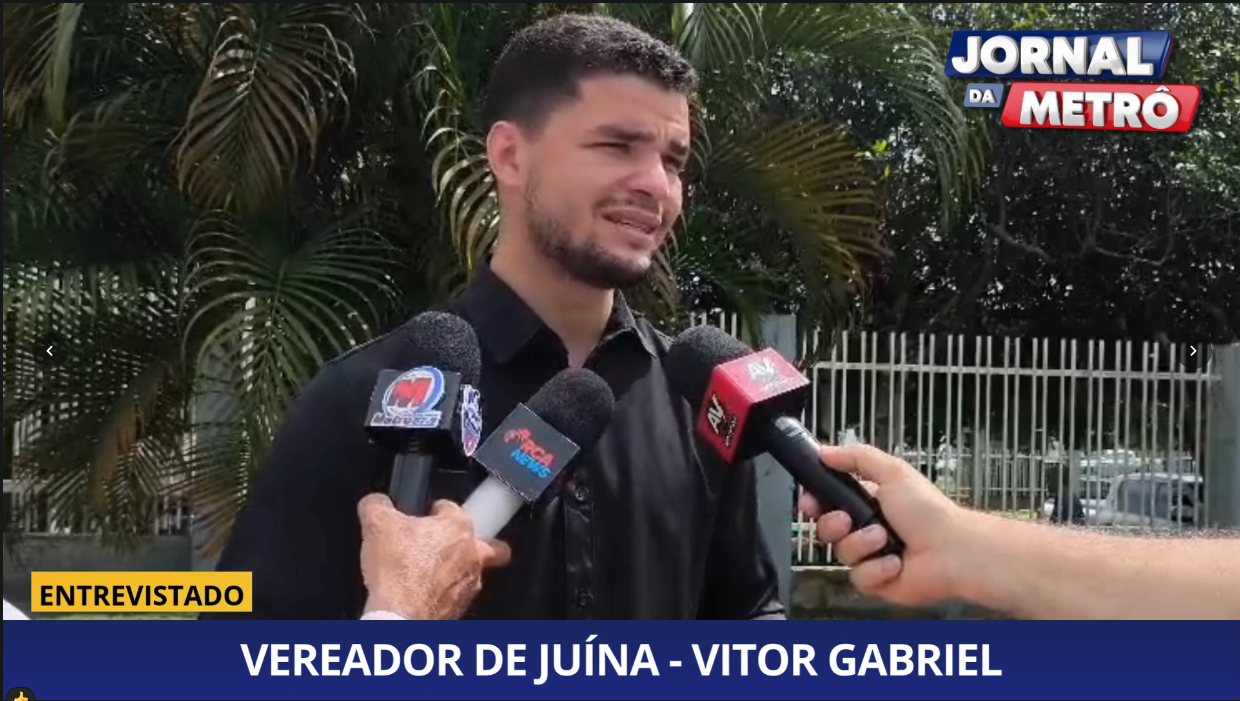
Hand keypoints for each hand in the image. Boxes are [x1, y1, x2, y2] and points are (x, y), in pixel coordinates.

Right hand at [358, 494, 510, 619]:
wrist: (401, 617)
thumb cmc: (398, 571)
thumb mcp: (376, 524)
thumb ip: (377, 505)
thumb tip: (375, 503)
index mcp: (458, 526)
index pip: (452, 507)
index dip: (434, 509)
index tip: (425, 515)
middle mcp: (472, 554)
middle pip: (491, 545)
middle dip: (478, 542)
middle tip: (452, 544)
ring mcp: (470, 583)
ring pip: (476, 572)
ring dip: (457, 570)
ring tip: (429, 573)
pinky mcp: (462, 608)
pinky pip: (459, 596)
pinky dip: (445, 594)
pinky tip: (424, 594)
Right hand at [797, 443, 974, 607]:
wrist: (952, 551)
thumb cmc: (929, 511)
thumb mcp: (893, 472)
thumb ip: (856, 457)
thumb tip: (824, 451)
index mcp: (868, 501)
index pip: (827, 501)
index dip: (814, 502)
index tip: (809, 502)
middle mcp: (866, 529)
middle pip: (826, 529)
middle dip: (832, 524)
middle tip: (846, 520)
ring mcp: (870, 557)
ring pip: (841, 553)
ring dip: (862, 544)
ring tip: (885, 540)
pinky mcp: (876, 582)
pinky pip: (858, 577)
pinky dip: (877, 569)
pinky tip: (896, 563)